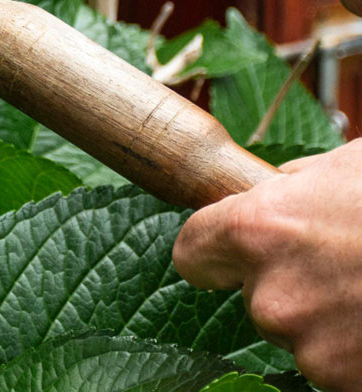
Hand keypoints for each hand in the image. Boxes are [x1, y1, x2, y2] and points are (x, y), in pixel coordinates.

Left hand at [173, 140, 361, 390]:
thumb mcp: (341, 169)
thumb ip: (292, 188)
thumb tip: (275, 191)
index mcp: (256, 230)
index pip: (193, 252)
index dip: (213, 249)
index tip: (227, 251)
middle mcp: (271, 296)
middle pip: (253, 296)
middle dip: (288, 281)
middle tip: (340, 260)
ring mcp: (314, 349)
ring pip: (300, 334)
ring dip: (328, 319)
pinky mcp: (351, 385)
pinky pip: (340, 365)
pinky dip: (359, 348)